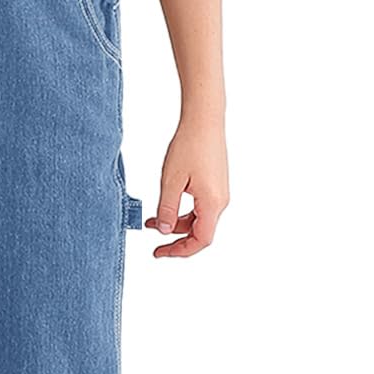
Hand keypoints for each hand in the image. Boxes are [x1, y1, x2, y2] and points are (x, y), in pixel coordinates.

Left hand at [145, 117, 229, 257]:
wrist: (204, 121)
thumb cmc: (189, 146)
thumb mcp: (171, 181)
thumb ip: (167, 209)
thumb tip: (164, 231)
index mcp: (212, 203)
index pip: (200, 240)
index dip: (181, 251)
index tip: (161, 252)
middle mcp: (220, 201)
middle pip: (200, 232)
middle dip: (176, 240)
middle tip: (155, 244)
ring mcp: (220, 193)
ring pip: (199, 220)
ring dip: (177, 224)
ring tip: (152, 221)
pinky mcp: (216, 185)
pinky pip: (201, 207)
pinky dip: (183, 212)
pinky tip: (167, 206)